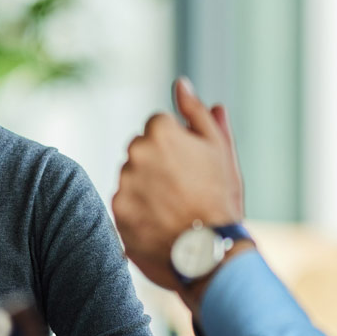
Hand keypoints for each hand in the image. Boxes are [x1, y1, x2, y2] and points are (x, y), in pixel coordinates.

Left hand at [112, 78, 244, 290]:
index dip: (178, 147)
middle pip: (141, 151)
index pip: (158, 127)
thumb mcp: (219, 149)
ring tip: (174, 209)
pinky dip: (139, 212)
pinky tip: (161, 223)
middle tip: (183, 190)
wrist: (211, 251)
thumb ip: (196, 113)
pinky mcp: (116, 211)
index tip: (191, 168)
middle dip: (158, 165)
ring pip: (132, 178)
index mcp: (159, 131)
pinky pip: (125, 204)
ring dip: (147, 188)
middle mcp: (135, 152)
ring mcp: (124, 183)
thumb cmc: (220, 198)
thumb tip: (180, 84)